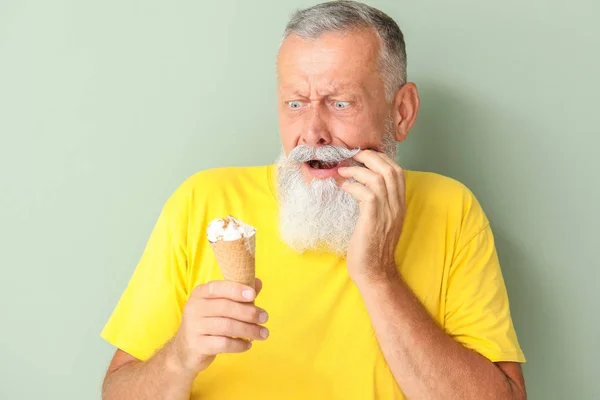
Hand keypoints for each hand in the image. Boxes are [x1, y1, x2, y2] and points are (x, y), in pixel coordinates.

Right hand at [170, 278, 268, 375]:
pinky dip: (239, 344)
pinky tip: (248, 344)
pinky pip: (223, 344)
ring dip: (249, 330)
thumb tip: (258, 282)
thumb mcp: (219, 305)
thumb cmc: (208, 323)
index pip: (218, 288)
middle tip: (265, 317)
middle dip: (249, 312)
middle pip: (225, 307)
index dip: (236, 290)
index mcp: (200, 293)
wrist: (184, 351)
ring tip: (263, 333)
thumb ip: (237, 294)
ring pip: (227, 326)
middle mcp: (194, 308)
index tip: (253, 295)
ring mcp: (194, 327)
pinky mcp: (197, 345)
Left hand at [338, 150, 405, 282]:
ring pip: (379, 177)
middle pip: (391, 169)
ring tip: (342, 170)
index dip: (381, 159)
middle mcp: (397, 206)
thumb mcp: (379, 221)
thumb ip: (376, 203)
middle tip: (352, 155)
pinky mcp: (374, 219)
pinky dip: (353, 185)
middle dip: (370, 156)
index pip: (398, 172)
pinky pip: (366, 193)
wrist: (375, 272)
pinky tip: (343, 187)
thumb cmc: (371, 248)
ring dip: (357, 169)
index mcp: (399, 204)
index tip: (363, 155)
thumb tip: (360, 185)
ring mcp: (388, 212)